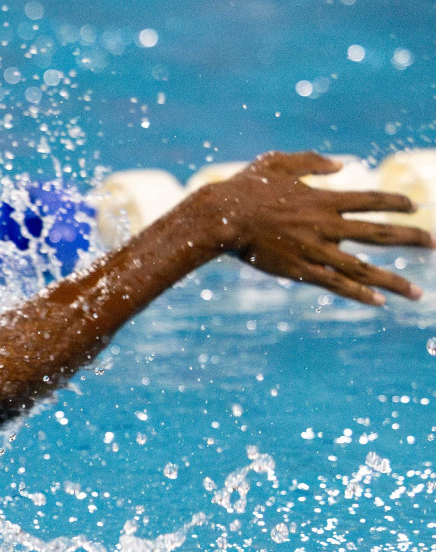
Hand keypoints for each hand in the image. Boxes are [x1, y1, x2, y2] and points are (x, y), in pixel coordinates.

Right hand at [193, 150, 431, 304]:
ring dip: (394, 282)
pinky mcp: (299, 270)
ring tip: (418, 294)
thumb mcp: (278, 162)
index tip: (415, 207)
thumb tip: (341, 164)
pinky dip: (359, 293)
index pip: (372, 201)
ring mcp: (315, 250)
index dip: (397, 203)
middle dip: (412, 239)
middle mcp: (327, 225)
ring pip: (364, 268)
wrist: (221, 217)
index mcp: (324, 199)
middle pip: (380, 233)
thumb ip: (312, 161)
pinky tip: (378, 302)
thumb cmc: (244, 187)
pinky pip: (335, 284)